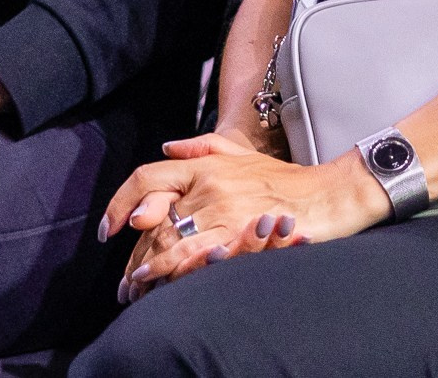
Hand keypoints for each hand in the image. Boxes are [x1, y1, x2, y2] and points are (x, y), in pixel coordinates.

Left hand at [100, 136, 389, 303]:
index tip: (108, 229)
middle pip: (154, 219)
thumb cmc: (286, 178)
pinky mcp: (242, 234)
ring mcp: (225, 209)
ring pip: (171, 240)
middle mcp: (209, 184)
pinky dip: (176, 270)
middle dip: (135, 254)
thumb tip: (166, 147)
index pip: (146, 177)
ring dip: (149, 268)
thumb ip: (202, 146)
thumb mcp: (242, 153)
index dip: (120, 202)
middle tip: (123, 282)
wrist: (329, 193)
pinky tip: (163, 283)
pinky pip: (199, 255)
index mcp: (204, 164)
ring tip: (134, 290)